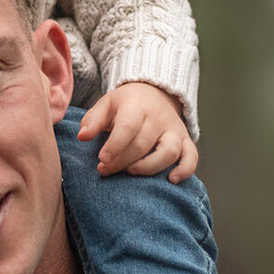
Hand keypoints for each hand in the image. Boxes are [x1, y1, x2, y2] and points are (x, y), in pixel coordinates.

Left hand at [77, 81, 197, 181]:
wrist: (154, 93)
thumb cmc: (125, 104)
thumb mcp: (106, 104)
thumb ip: (93, 120)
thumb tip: (82, 137)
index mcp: (137, 107)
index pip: (128, 127)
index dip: (115, 146)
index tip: (102, 160)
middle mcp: (158, 118)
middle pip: (143, 144)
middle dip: (122, 162)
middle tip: (105, 170)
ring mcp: (174, 130)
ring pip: (169, 152)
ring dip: (149, 167)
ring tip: (131, 172)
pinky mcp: (185, 141)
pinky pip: (191, 157)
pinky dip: (185, 170)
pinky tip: (171, 180)